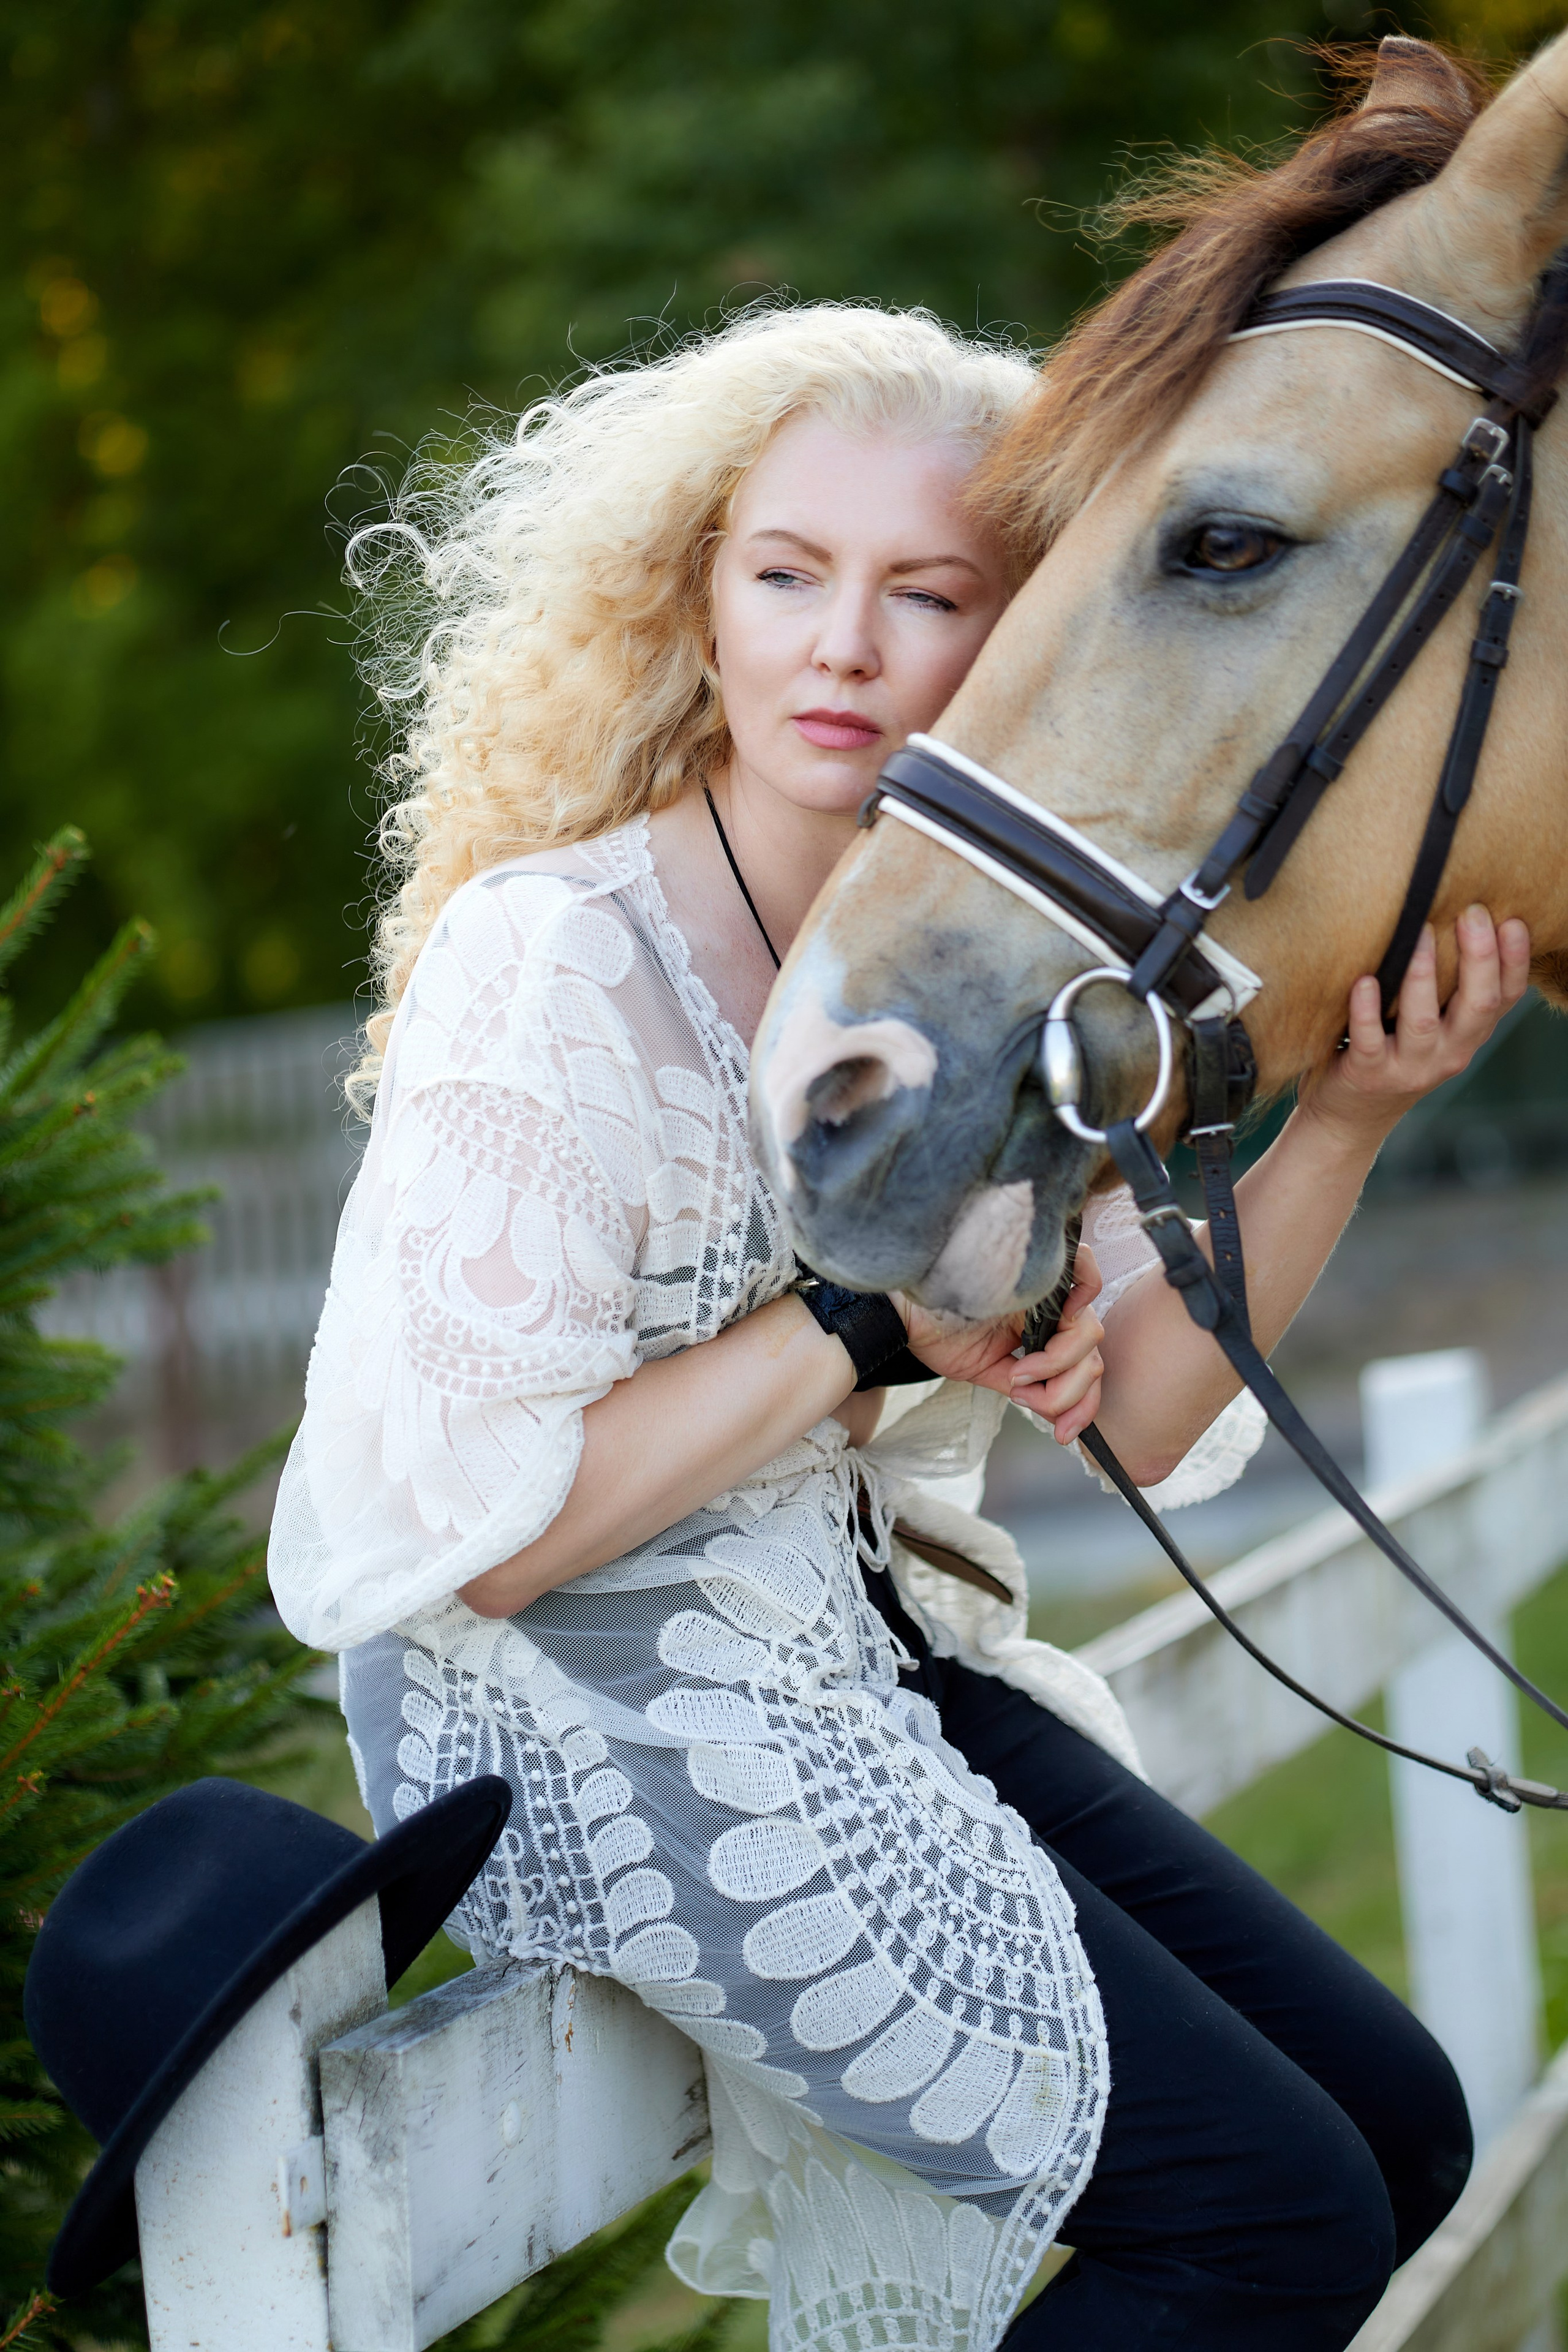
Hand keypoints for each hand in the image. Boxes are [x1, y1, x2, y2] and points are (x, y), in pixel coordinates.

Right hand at [893, 1245, 1106, 1445]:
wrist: (907, 1315)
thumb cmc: (941, 1337)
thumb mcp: (991, 1374)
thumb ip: (1032, 1391)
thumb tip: (1063, 1418)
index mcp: (1043, 1335)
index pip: (1085, 1370)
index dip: (1083, 1407)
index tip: (1063, 1436)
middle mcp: (1052, 1313)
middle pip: (1092, 1357)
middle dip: (1065, 1392)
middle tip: (1021, 1395)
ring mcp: (1049, 1291)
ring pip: (1089, 1334)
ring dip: (1056, 1367)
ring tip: (1016, 1373)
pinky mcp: (1041, 1272)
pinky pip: (1087, 1278)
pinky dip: (1082, 1303)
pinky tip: (1050, 1329)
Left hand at [1300, 905, 1529, 1147]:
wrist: (1350, 1117)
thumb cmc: (1392, 1050)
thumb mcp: (1432, 1024)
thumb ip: (1448, 987)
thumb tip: (1459, 917)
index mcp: (1469, 1034)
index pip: (1506, 996)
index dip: (1515, 960)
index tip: (1512, 920)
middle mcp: (1450, 1052)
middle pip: (1478, 1004)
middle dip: (1479, 957)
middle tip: (1472, 912)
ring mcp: (1409, 1067)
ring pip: (1424, 1021)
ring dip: (1423, 976)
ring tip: (1420, 932)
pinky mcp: (1368, 1075)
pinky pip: (1368, 1040)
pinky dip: (1366, 1010)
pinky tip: (1363, 981)